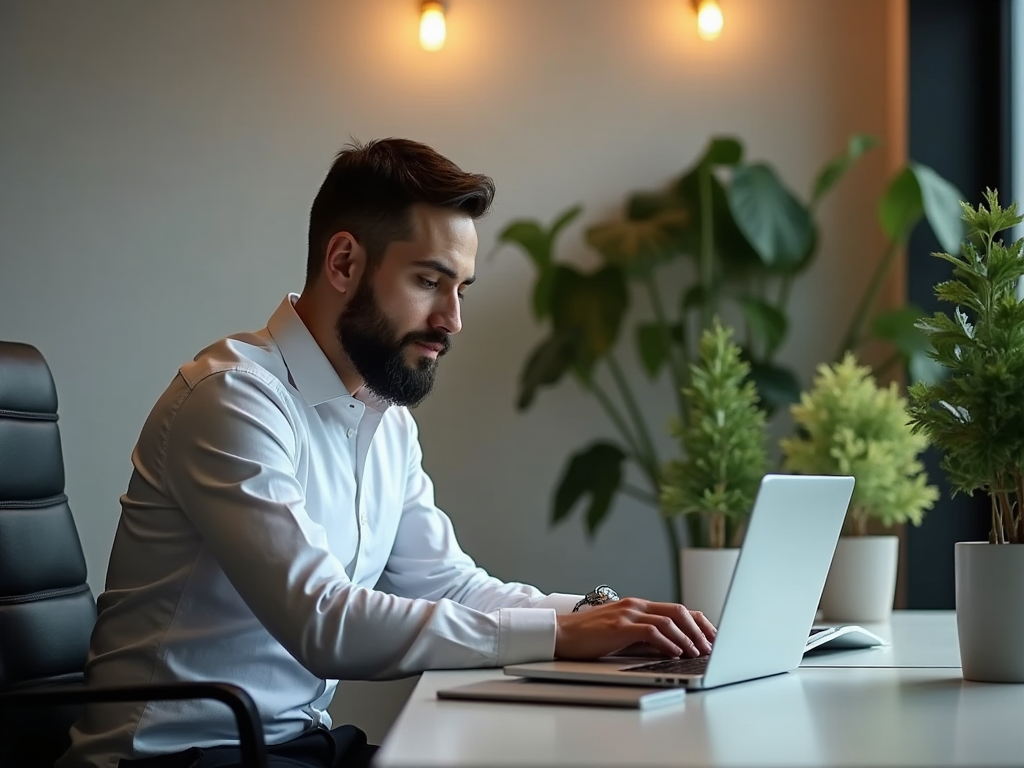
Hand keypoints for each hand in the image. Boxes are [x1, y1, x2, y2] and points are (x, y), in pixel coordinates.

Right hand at [554, 598, 716, 659]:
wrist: (560, 633)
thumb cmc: (589, 637)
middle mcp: (636, 605)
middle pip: (679, 611)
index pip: (677, 609)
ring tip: (698, 652)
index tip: (713, 638)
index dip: (699, 622)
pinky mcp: (620, 626)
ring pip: (669, 620)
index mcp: (638, 605)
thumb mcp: (622, 634)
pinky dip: (668, 642)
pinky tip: (676, 653)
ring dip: (687, 638)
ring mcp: (628, 614)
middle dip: (700, 629)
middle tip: (713, 647)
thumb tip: (673, 650)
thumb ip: (645, 637)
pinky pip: (651, 631)